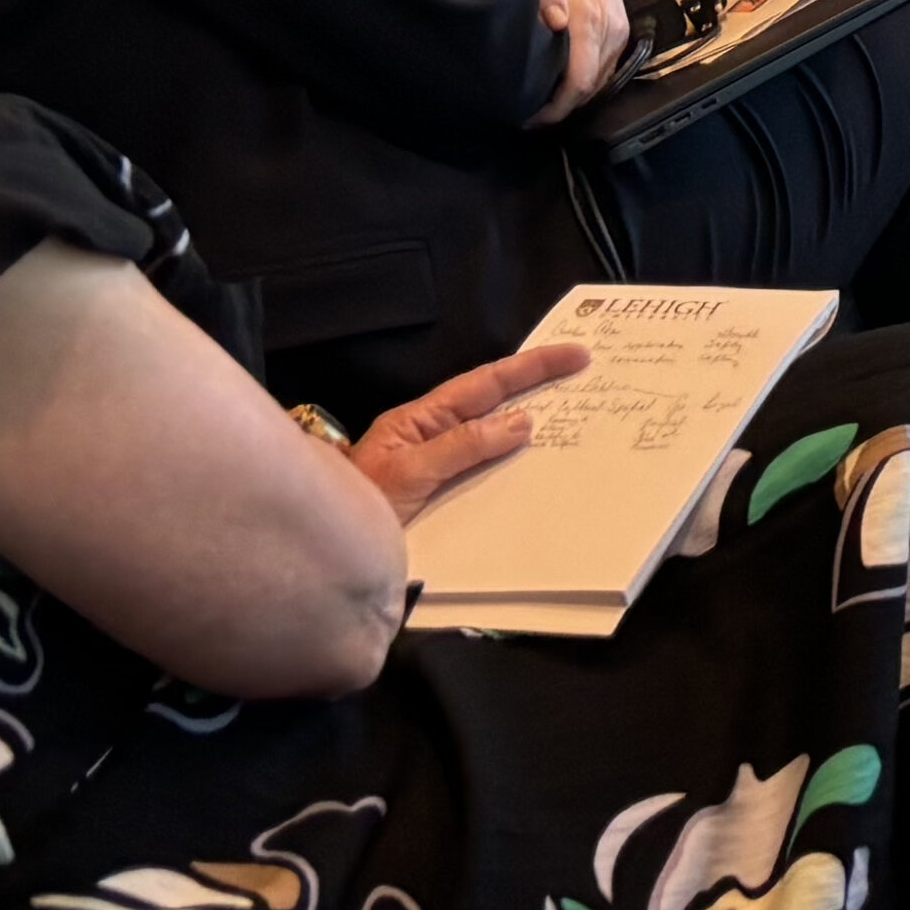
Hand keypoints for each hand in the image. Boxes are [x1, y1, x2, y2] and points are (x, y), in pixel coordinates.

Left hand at [346, 339, 587, 513]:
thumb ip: (464, 446)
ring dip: (530, 430)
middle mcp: (432, 437)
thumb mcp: (410, 472)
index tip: (575, 354)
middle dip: (538, 385)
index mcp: (422, 420)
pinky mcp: (445, 499)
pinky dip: (516, 469)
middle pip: (493, 403)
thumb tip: (523, 421)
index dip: (532, 366)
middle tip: (584, 373)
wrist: (324, 554)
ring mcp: (439, 467)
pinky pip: (488, 475)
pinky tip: (536, 476)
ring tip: (572, 422)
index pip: (485, 384)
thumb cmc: (360, 507)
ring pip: (493, 439)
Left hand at [502, 0, 629, 111]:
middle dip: (561, 109)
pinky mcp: (621, 27)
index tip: (528, 117)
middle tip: (529, 116)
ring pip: (601, 81)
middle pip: (591, 89)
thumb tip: (557, 21)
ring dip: (574, 97)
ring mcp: (619, 29)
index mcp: (590, 17)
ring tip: (544, 103)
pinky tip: (567, 84)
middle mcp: (610, 27)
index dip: (555, 109)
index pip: (579, 82)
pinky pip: (608, 67)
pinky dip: (589, 81)